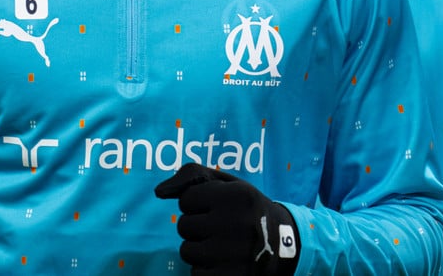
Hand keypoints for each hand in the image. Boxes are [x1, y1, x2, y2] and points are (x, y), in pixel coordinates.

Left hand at [154, 163, 299, 275]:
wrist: (283, 246)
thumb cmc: (246, 210)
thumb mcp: (228, 184)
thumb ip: (192, 177)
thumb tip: (159, 191)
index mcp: (238, 196)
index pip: (186, 199)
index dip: (198, 204)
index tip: (217, 208)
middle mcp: (238, 224)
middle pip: (184, 225)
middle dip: (197, 227)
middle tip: (221, 228)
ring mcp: (236, 254)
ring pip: (187, 251)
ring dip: (199, 250)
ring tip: (223, 246)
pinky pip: (195, 274)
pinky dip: (205, 270)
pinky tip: (224, 262)